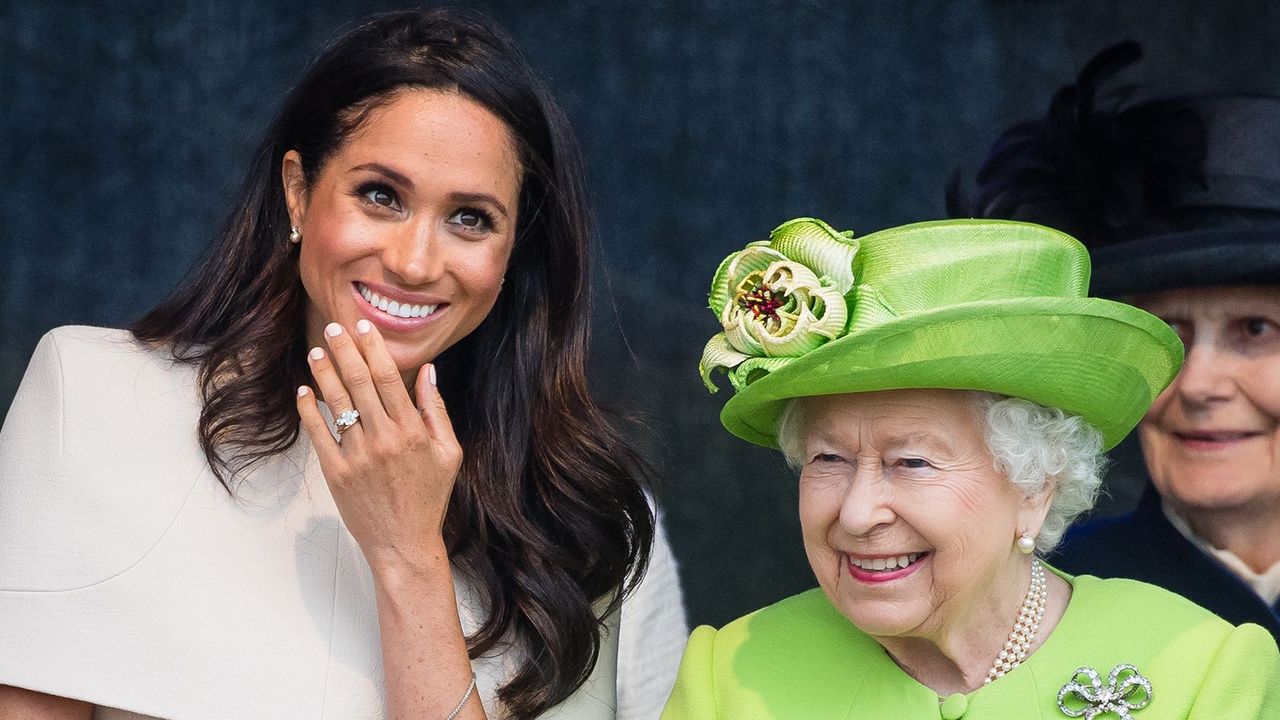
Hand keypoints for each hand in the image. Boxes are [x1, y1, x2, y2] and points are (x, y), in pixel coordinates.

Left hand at [296, 320, 461, 573]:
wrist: (404, 544)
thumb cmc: (429, 497)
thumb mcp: (449, 453)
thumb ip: (437, 410)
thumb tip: (428, 371)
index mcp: (413, 432)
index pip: (389, 379)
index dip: (374, 349)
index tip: (363, 327)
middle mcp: (385, 440)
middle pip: (360, 384)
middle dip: (344, 352)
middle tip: (332, 328)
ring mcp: (358, 457)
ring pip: (338, 405)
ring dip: (324, 375)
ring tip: (316, 352)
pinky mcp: (337, 474)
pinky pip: (319, 435)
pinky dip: (310, 411)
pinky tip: (304, 391)